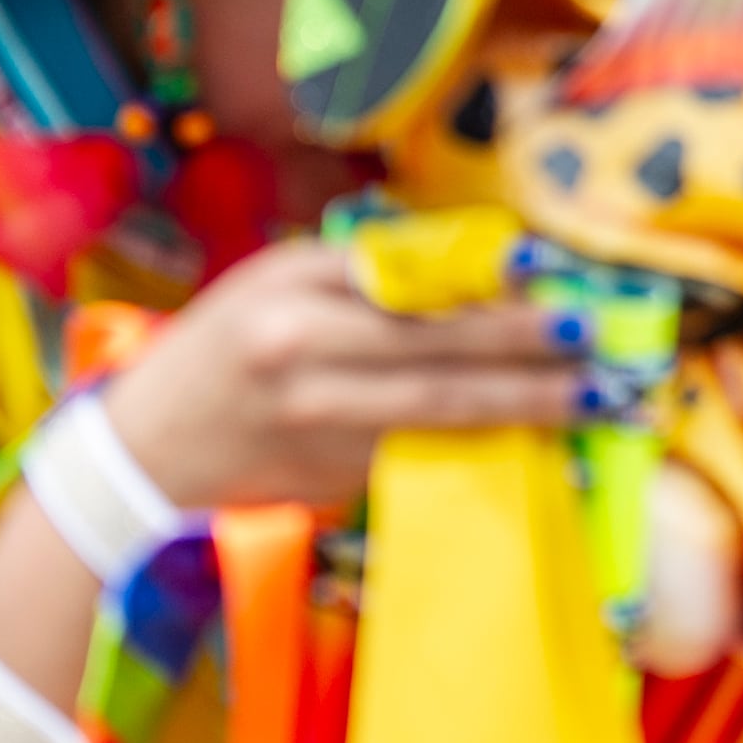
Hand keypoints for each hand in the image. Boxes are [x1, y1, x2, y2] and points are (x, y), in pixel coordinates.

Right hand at [95, 240, 585, 510]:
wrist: (143, 451)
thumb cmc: (220, 343)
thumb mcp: (277, 279)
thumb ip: (365, 269)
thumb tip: (475, 262)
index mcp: (294, 308)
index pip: (405, 293)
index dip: (482, 289)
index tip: (550, 278)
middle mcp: (309, 371)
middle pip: (436, 360)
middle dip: (527, 354)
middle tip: (598, 343)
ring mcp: (325, 435)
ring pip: (439, 417)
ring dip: (524, 410)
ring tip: (593, 400)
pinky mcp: (337, 480)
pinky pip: (422, 454)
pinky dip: (484, 444)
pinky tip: (540, 441)